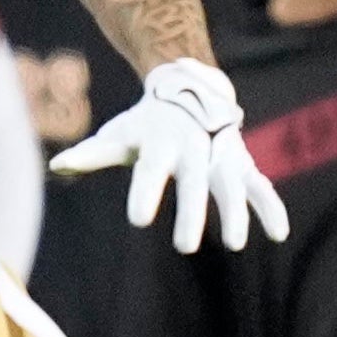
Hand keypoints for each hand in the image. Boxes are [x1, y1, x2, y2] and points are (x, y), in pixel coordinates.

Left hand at [53, 58, 290, 253]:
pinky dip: (270, 207)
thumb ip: (92, 153)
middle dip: (191, 212)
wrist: (188, 89)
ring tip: (235, 244)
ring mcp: (220, 155)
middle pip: (193, 182)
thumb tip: (58, 166)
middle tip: (185, 247)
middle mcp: (193, 147)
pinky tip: (278, 233)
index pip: (150, 169)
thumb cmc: (146, 124)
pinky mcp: (241, 163)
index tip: (139, 220)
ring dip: (235, 212)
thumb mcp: (120, 135)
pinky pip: (259, 185)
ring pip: (229, 184)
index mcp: (159, 143)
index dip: (145, 192)